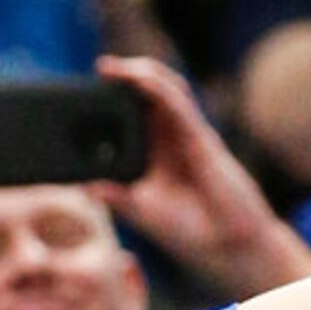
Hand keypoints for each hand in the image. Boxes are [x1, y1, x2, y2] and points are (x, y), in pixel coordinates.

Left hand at [90, 55, 310, 296]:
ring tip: (113, 67)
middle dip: (125, 77)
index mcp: (155, 151)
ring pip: (165, 90)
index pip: (134, 113)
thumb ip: (116, 196)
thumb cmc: (188, 228)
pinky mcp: (201, 137)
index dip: (114, 98)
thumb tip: (85, 186)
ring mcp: (186, 134)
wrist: (227, 243)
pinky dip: (158, 88)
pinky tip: (139, 79)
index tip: (84, 92)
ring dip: (141, 73)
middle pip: (149, 94)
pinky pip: (178, 104)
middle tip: (100, 68)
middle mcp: (171, 137)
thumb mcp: (141, 210)